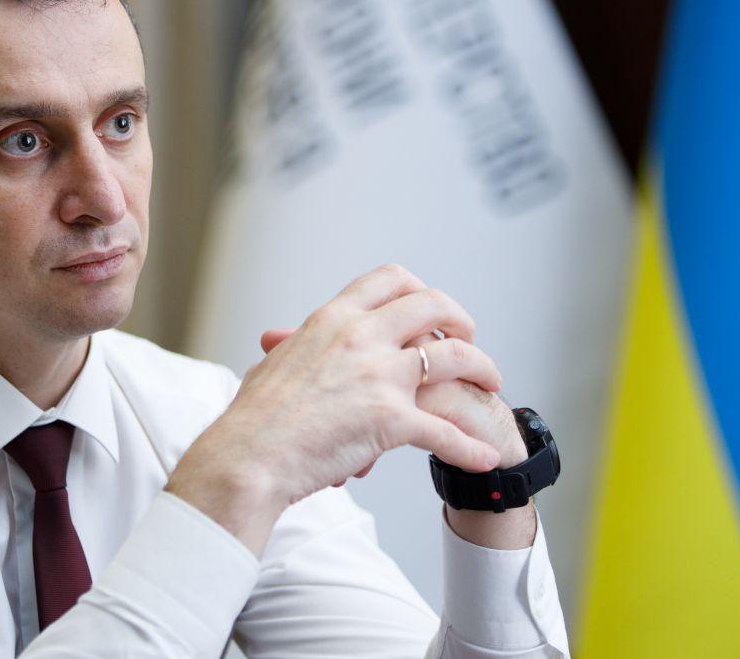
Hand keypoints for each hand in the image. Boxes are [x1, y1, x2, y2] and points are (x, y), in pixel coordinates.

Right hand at [167, 264, 504, 542]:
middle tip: (467, 338)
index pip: (389, 280)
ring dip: (482, 368)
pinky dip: (471, 447)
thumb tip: (279, 344)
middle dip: (460, 319)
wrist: (247, 457)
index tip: (427, 310)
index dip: (418, 290)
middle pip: (433, 305)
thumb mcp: (272, 365)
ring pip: (455, 358)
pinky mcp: (391, 419)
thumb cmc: (251, 420)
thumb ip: (290, 348)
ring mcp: (379, 375)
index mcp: (332, 319)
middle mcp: (360, 336)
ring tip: (492, 384)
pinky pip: (447, 431)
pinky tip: (485, 459)